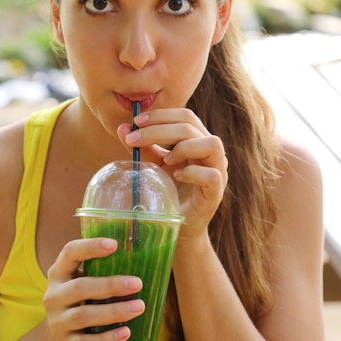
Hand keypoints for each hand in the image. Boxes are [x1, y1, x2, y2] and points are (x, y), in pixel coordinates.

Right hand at [40, 238, 144, 340]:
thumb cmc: (77, 304)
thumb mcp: (79, 284)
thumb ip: (99, 273)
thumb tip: (142, 260)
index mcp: (59, 274)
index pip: (70, 253)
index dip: (90, 246)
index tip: (114, 244)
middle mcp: (54, 296)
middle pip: (80, 287)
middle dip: (110, 284)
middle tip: (138, 283)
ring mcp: (58, 321)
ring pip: (84, 315)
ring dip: (114, 311)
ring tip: (139, 307)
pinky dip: (108, 338)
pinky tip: (125, 332)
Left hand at [117, 108, 227, 238]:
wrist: (179, 225)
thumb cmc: (169, 190)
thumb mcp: (153, 164)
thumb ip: (141, 146)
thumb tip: (122, 128)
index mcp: (198, 140)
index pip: (184, 116)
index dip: (160, 115)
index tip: (136, 121)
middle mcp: (211, 152)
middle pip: (191, 126)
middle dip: (159, 130)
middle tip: (134, 139)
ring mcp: (218, 170)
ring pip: (211, 143)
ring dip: (184, 147)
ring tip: (166, 160)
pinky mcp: (217, 192)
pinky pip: (211, 175)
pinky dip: (192, 173)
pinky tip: (176, 177)